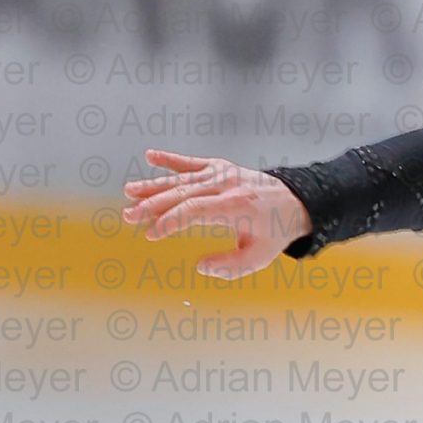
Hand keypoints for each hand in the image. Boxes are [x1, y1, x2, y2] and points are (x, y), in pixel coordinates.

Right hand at [121, 150, 311, 280]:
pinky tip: (150, 155)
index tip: (151, 234)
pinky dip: (171, 159)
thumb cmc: (274, 233)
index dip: (170, 221)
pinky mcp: (220, 167)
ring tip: (129, 192)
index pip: (194, 210)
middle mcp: (226, 185)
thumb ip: (229, 267)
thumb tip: (200, 267)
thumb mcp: (259, 258)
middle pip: (182, 193)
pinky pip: (192, 162)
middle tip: (128, 216)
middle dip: (153, 204)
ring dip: (154, 185)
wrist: (295, 202)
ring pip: (182, 178)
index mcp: (236, 206)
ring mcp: (222, 173)